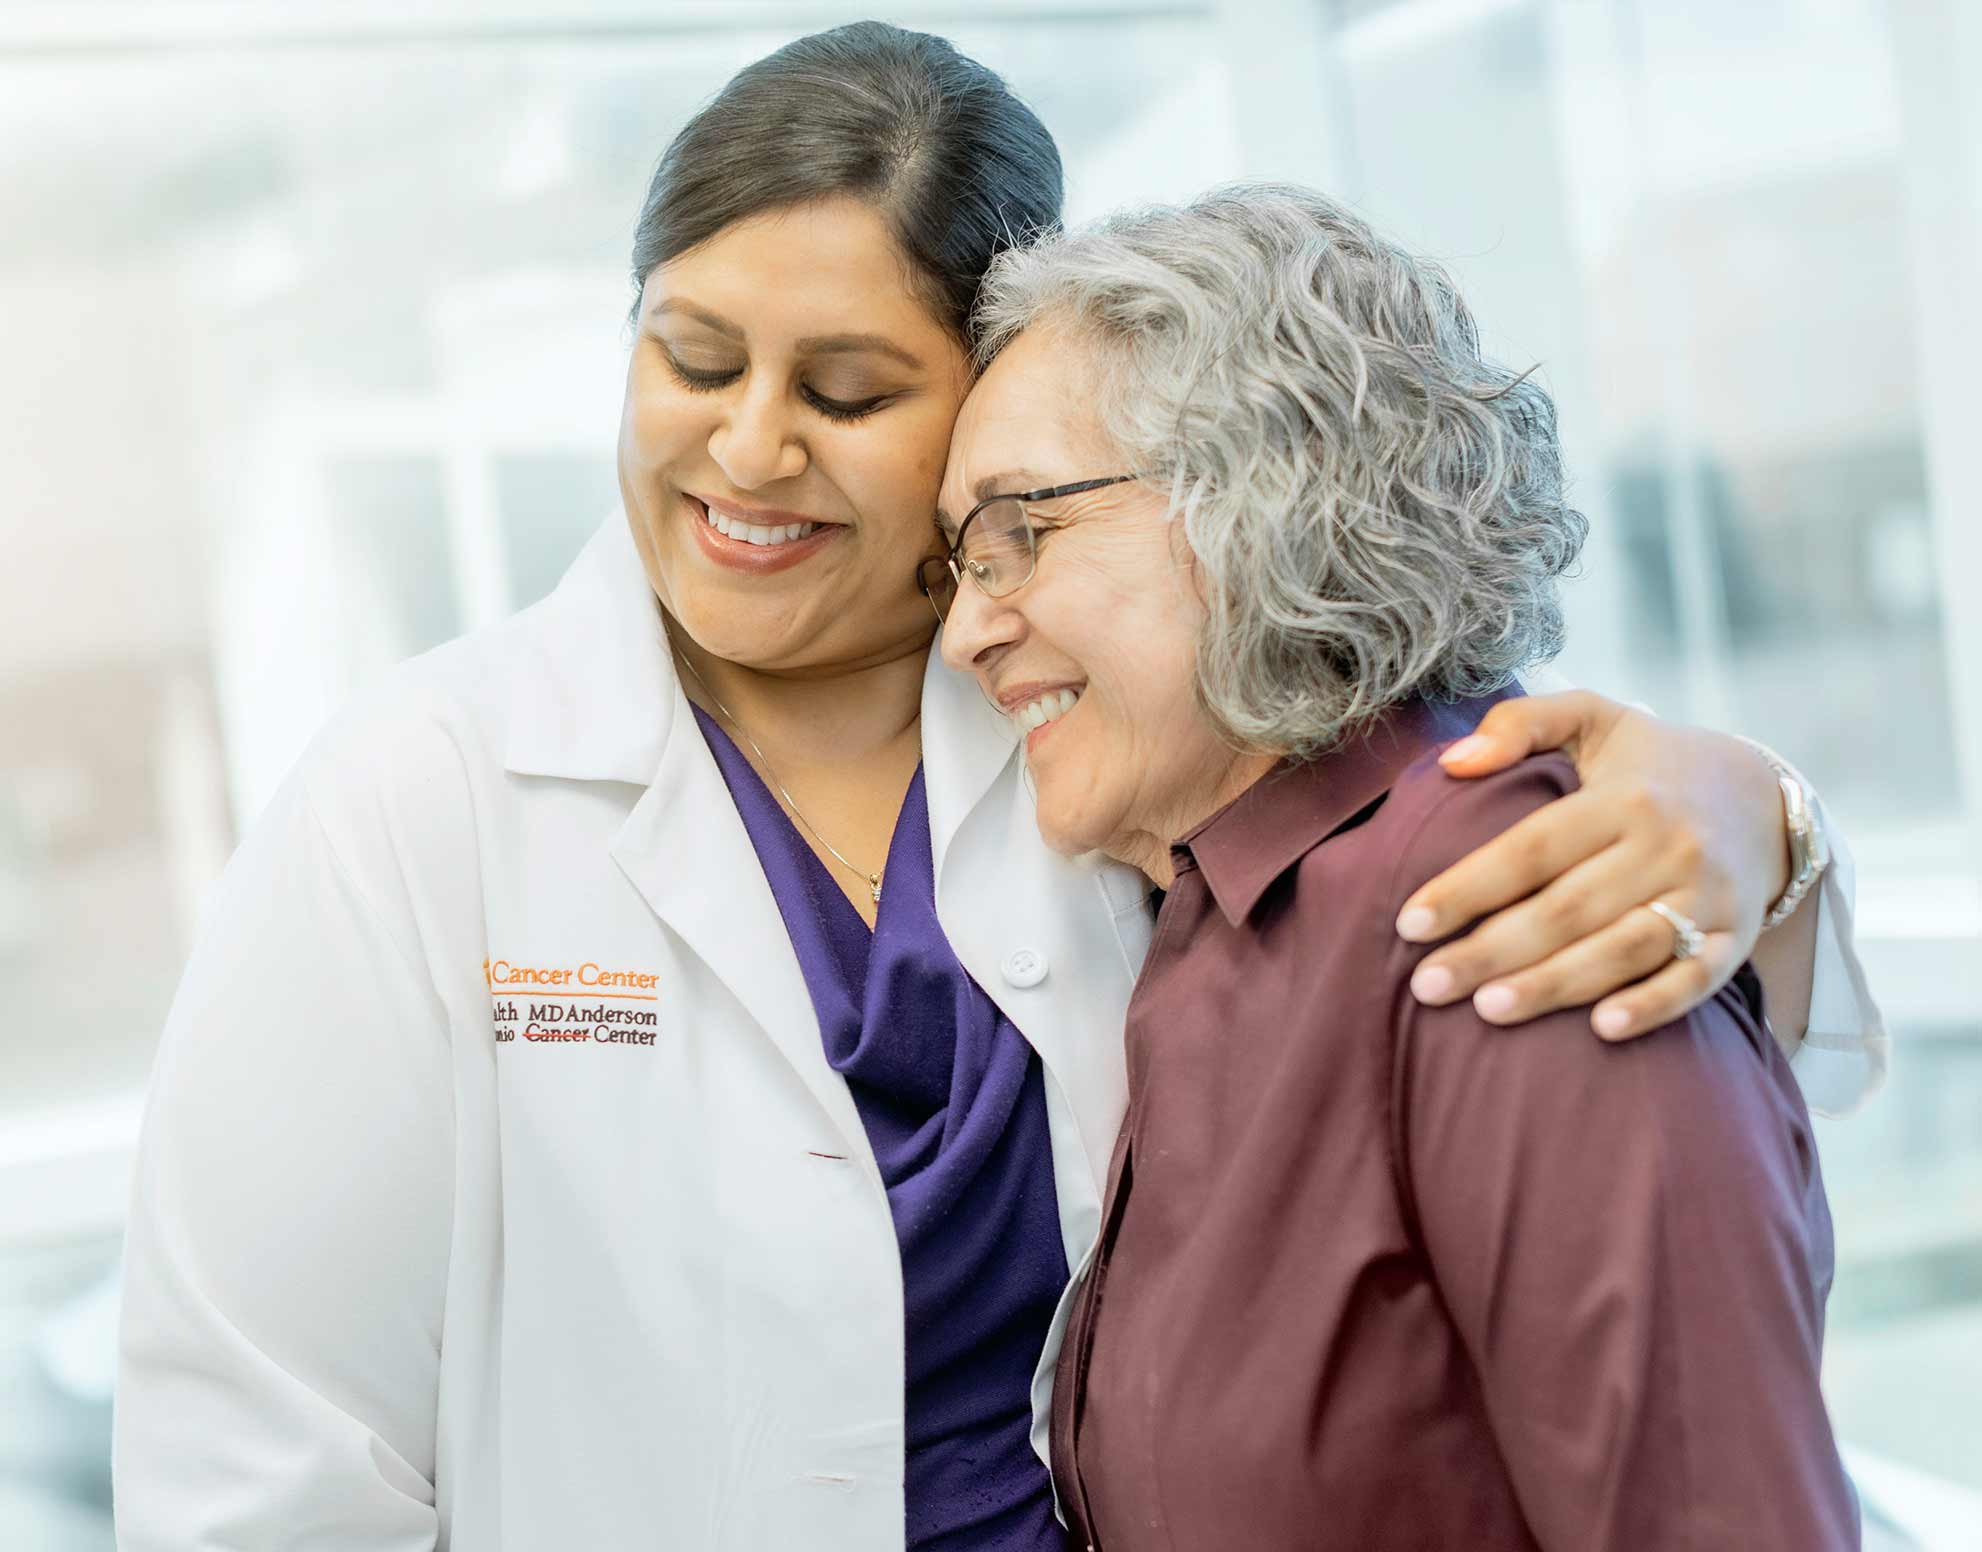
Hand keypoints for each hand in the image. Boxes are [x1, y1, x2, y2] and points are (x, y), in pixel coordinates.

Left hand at [1396, 691, 1790, 1039]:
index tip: (1409, 922)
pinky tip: (1601, 1030)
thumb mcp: (1592, 717)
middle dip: (1492, 951)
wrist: (1763, 796)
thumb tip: (1452, 763)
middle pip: (1568, 909)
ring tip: (1487, 1010)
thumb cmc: (1649, 764)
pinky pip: (1695, 980)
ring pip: (1622, 949)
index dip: (1469, 887)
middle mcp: (1668, 846)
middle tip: (1426, 985)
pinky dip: (1652, 1006)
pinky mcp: (1734, 938)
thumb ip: (1520, 724)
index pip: (1532, 848)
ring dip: (1555, 986)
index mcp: (1623, 797)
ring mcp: (1706, 896)